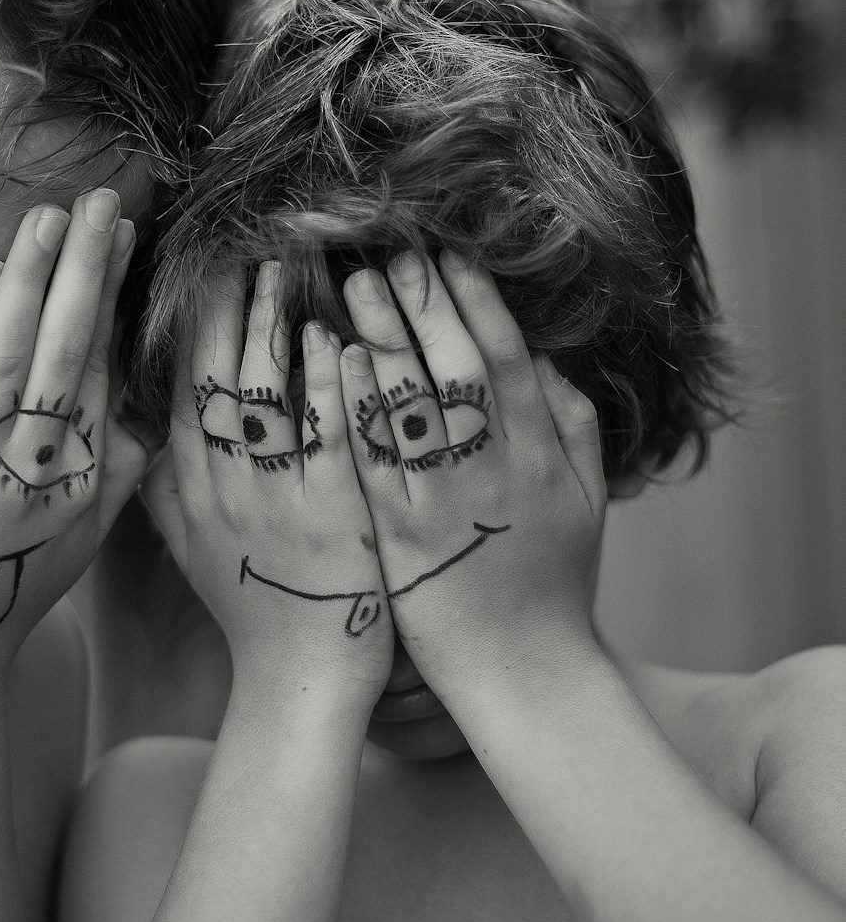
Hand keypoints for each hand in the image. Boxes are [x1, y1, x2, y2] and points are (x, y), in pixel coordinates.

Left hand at [0, 190, 135, 681]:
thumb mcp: (76, 542)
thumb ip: (116, 474)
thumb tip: (152, 413)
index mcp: (83, 482)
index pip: (101, 368)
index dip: (110, 297)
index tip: (120, 236)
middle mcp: (39, 475)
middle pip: (68, 352)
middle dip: (84, 270)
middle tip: (95, 201)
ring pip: (10, 359)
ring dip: (27, 282)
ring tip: (42, 218)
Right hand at [154, 262, 392, 697]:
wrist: (299, 679)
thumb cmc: (251, 608)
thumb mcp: (190, 548)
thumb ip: (163, 487)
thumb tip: (140, 429)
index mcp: (191, 488)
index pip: (181, 389)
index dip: (188, 326)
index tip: (198, 272)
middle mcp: (224, 486)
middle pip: (215, 378)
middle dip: (225, 307)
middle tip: (240, 248)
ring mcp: (277, 499)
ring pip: (265, 397)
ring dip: (272, 326)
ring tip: (285, 268)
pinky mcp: (334, 516)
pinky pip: (327, 438)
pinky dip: (329, 387)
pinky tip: (335, 339)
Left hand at [339, 251, 606, 701]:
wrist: (519, 669)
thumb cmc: (550, 579)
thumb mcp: (585, 499)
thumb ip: (571, 423)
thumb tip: (544, 356)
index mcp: (541, 457)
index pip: (508, 359)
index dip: (478, 302)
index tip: (449, 255)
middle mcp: (495, 471)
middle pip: (459, 368)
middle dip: (426, 304)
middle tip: (393, 252)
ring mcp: (444, 502)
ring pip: (412, 405)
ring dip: (383, 337)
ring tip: (354, 285)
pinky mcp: (398, 534)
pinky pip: (374, 458)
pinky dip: (357, 405)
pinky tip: (335, 361)